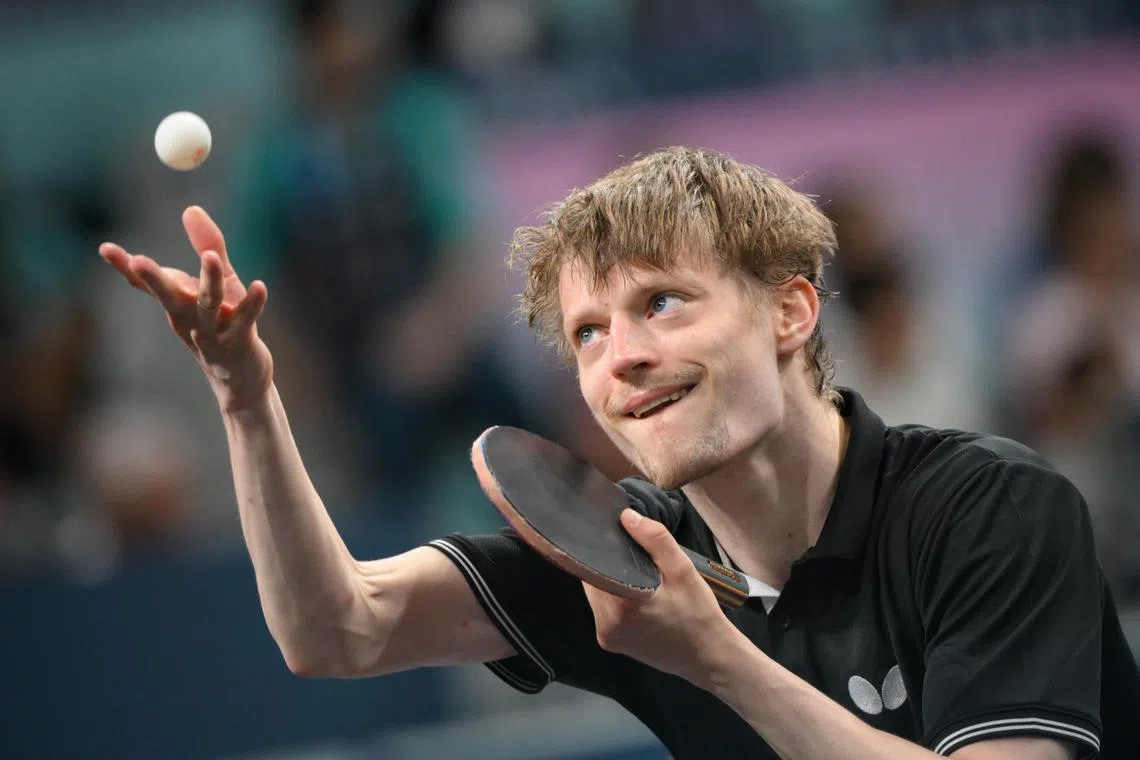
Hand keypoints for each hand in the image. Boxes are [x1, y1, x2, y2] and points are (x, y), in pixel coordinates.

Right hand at [99, 206, 272, 412]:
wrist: (241, 377)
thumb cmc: (225, 323)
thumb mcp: (219, 280)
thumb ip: (207, 245)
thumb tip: (190, 209)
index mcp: (177, 303)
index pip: (148, 284)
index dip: (126, 267)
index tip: (105, 248)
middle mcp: (189, 318)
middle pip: (168, 296)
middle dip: (153, 278)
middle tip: (136, 260)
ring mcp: (212, 333)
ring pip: (208, 305)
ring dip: (208, 281)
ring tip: (209, 256)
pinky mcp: (239, 343)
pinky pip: (244, 321)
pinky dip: (252, 304)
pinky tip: (260, 287)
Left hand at [582, 509, 738, 686]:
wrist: (710, 658)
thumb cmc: (699, 614)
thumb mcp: (683, 570)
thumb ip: (655, 540)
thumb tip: (626, 516)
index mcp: (618, 607)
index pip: (592, 566)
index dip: (601, 548)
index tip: (613, 534)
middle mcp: (605, 625)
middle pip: (592, 580)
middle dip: (609, 564)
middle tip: (633, 553)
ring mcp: (606, 637)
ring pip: (598, 595)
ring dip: (612, 581)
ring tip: (637, 571)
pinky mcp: (612, 644)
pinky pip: (605, 611)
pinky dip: (616, 598)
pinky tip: (637, 593)